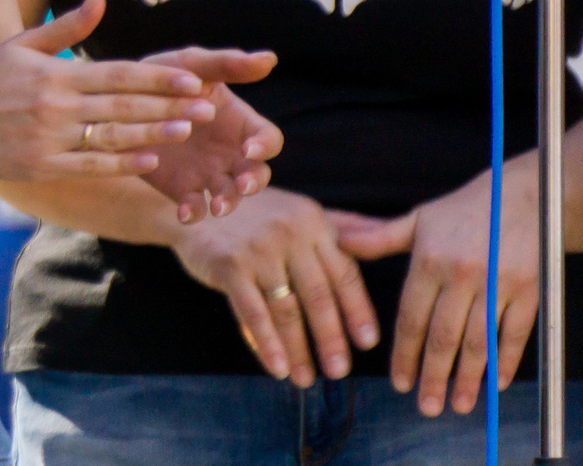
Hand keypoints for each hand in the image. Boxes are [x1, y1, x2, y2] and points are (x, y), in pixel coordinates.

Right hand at [0, 0, 216, 186]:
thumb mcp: (21, 45)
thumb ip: (66, 27)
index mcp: (55, 74)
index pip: (118, 74)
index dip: (158, 78)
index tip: (193, 80)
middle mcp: (57, 106)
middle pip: (124, 105)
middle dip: (170, 106)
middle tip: (209, 108)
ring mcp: (50, 138)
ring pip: (113, 137)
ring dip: (153, 134)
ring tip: (187, 131)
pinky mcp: (43, 165)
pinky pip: (91, 166)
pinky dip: (122, 164)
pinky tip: (150, 161)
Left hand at [137, 45, 281, 221]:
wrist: (120, 100)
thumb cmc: (164, 78)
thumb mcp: (191, 65)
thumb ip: (226, 63)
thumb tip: (270, 58)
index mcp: (240, 123)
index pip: (268, 139)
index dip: (264, 145)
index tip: (249, 147)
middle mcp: (230, 153)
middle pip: (257, 174)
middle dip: (254, 181)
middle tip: (243, 184)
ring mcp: (209, 174)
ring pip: (230, 195)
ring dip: (229, 202)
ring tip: (218, 205)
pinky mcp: (183, 190)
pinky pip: (195, 207)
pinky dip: (194, 212)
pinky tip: (185, 213)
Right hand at [173, 185, 378, 385]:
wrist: (190, 203)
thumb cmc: (253, 213)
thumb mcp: (299, 211)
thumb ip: (344, 226)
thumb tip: (392, 235)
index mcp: (313, 222)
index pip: (344, 273)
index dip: (358, 311)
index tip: (367, 343)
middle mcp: (289, 233)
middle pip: (319, 296)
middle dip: (331, 338)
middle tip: (339, 371)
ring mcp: (258, 249)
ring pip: (286, 310)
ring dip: (299, 350)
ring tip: (306, 378)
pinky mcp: (229, 264)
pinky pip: (253, 312)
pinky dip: (267, 343)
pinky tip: (277, 367)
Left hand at [334, 158, 534, 416]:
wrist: (520, 198)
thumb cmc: (460, 211)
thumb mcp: (416, 221)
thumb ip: (376, 237)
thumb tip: (336, 239)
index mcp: (429, 260)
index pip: (411, 317)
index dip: (404, 353)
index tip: (398, 382)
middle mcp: (462, 274)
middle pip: (444, 336)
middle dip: (433, 375)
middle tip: (426, 407)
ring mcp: (497, 284)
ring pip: (479, 341)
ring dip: (468, 378)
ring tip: (458, 405)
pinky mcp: (528, 290)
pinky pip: (516, 333)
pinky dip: (507, 361)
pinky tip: (495, 384)